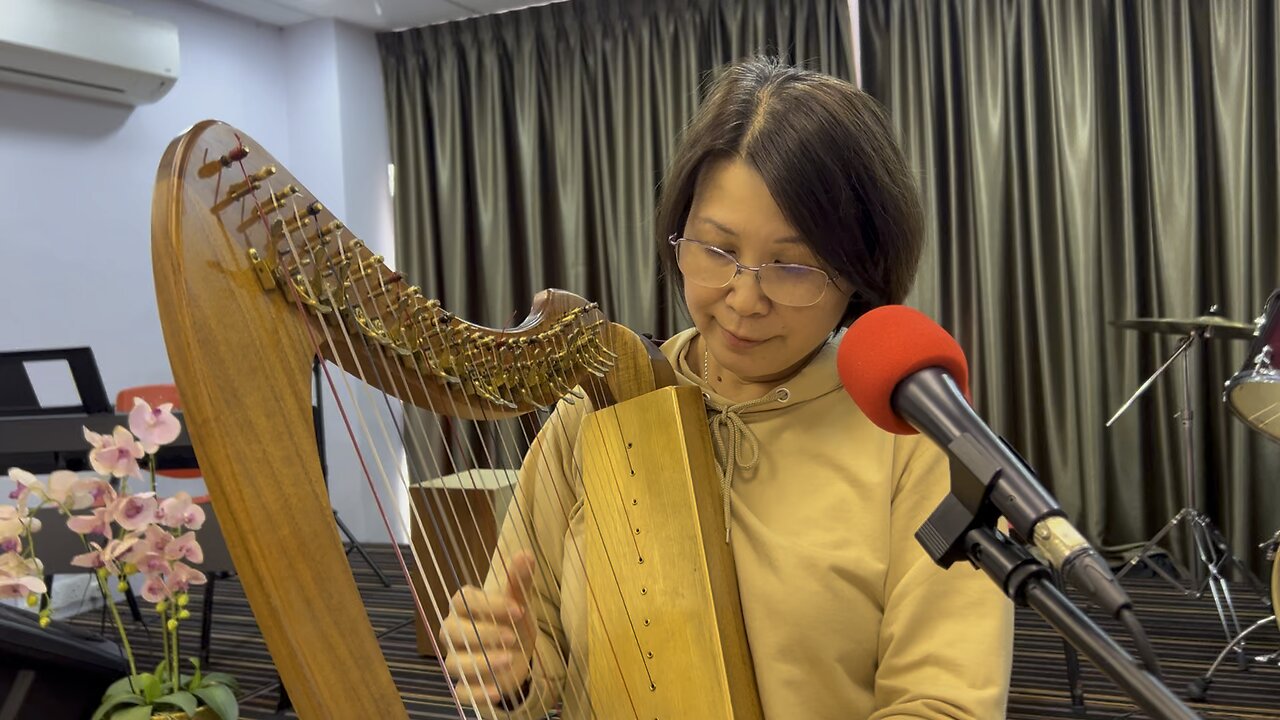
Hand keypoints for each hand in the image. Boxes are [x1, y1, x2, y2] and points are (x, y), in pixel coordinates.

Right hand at [439, 551, 537, 705]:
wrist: (517, 650)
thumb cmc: (512, 620)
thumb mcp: (518, 600)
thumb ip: (519, 580)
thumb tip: (526, 553)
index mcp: (464, 605)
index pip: (464, 601)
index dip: (489, 605)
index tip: (518, 609)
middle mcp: (453, 631)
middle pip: (455, 632)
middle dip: (483, 634)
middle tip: (512, 636)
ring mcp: (456, 658)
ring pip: (455, 663)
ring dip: (480, 664)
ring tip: (508, 660)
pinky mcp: (464, 684)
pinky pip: (461, 692)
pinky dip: (477, 693)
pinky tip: (497, 692)